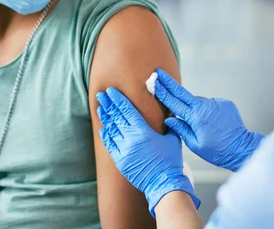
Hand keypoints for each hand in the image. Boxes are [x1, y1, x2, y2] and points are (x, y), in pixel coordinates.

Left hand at [97, 88, 200, 216]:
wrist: (163, 183)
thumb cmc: (170, 160)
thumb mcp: (173, 138)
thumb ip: (168, 125)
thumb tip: (168, 114)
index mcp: (143, 130)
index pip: (127, 110)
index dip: (118, 99)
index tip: (111, 91)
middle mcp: (130, 138)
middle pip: (116, 117)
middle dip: (108, 104)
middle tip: (100, 95)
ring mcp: (123, 149)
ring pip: (111, 129)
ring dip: (105, 118)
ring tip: (100, 108)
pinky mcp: (120, 160)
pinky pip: (110, 145)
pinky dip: (106, 135)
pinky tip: (102, 129)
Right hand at [154, 69, 264, 171]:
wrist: (241, 148)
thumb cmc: (217, 151)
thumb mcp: (195, 144)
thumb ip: (181, 129)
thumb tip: (170, 119)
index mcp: (196, 118)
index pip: (174, 102)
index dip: (163, 92)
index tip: (154, 82)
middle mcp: (205, 106)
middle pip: (182, 92)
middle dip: (169, 82)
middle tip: (158, 72)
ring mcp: (216, 103)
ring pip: (197, 101)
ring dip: (193, 107)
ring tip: (202, 124)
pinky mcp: (224, 102)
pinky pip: (210, 104)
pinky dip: (207, 110)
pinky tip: (212, 122)